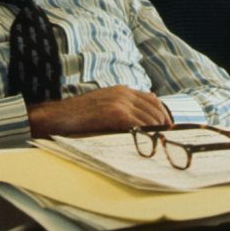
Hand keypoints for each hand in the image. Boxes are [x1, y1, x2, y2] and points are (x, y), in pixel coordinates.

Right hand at [26, 86, 172, 137]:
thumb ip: (122, 104)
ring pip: (149, 116)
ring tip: (162, 140)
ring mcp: (120, 102)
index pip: (152, 98)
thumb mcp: (104, 102)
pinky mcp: (115, 114)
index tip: (168, 124)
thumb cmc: (80, 114)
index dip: (163, 112)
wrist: (60, 116)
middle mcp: (123, 93)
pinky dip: (148, 132)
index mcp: (121, 90)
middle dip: (164, 122)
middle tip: (169, 135)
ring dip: (158, 129)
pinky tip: (150, 140)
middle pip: (154, 107)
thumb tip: (143, 110)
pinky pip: (139, 124)